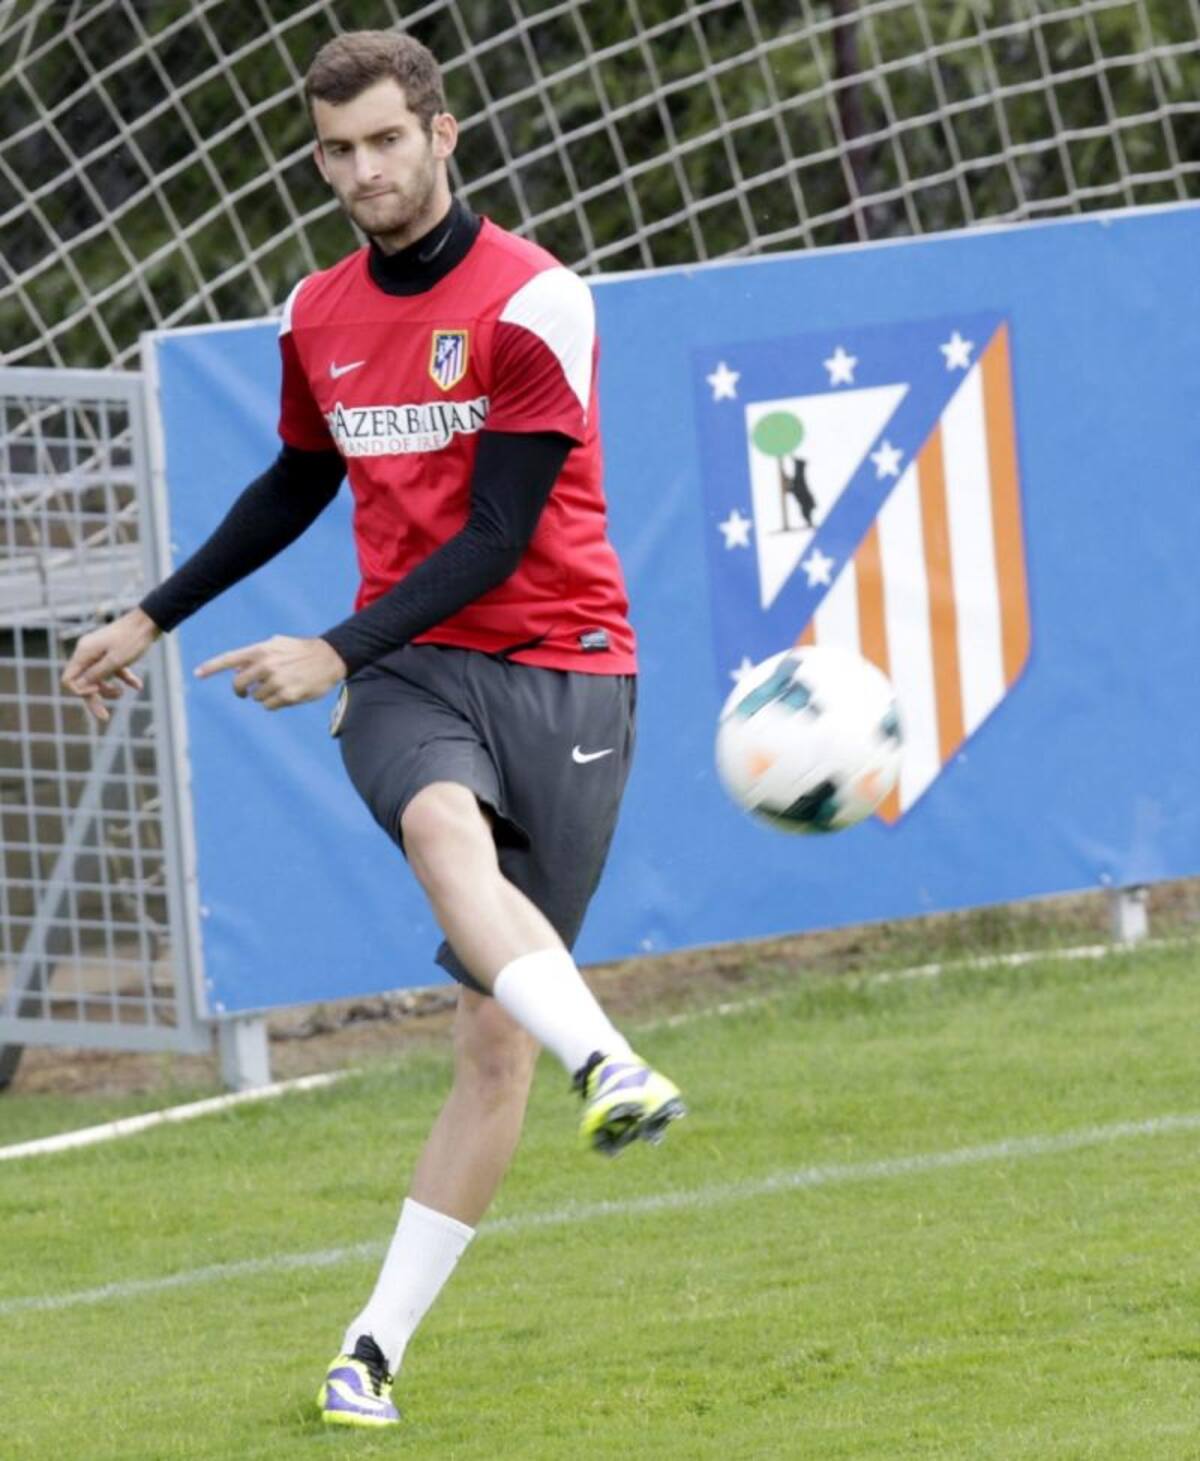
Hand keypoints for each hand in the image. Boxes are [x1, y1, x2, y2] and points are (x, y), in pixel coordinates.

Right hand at [61, 607, 159, 722]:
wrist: (150, 621)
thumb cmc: (132, 640)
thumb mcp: (115, 661)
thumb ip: (96, 675)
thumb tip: (79, 687)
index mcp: (84, 653)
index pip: (69, 679)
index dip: (81, 691)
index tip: (98, 690)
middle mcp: (88, 652)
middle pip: (84, 681)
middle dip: (95, 697)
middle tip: (104, 716)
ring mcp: (100, 652)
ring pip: (98, 677)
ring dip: (109, 689)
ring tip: (124, 692)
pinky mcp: (113, 652)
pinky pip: (113, 670)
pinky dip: (123, 678)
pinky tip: (137, 685)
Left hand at [194, 635, 346, 709]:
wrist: (330, 657)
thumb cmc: (301, 651)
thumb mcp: (278, 645)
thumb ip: (256, 656)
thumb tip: (236, 672)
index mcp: (262, 650)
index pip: (230, 659)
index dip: (212, 667)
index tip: (197, 674)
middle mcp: (266, 665)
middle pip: (239, 685)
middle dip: (241, 691)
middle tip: (246, 693)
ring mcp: (277, 681)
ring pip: (256, 697)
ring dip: (263, 695)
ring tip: (280, 686)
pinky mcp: (287, 695)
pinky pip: (269, 706)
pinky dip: (274, 703)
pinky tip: (286, 694)